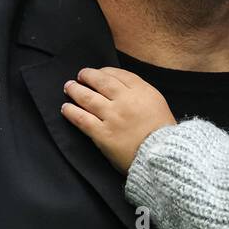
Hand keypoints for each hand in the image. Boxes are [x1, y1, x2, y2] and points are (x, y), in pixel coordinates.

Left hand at [60, 66, 176, 172]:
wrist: (163, 156)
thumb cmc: (163, 133)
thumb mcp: (158, 104)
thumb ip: (141, 93)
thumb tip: (121, 87)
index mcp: (142, 91)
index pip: (118, 75)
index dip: (104, 71)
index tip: (97, 72)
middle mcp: (125, 101)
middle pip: (101, 82)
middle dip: (87, 76)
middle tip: (80, 75)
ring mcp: (112, 117)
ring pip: (88, 98)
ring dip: (75, 91)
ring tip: (69, 88)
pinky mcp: (103, 134)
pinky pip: (82, 119)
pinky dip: (71, 112)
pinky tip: (65, 108)